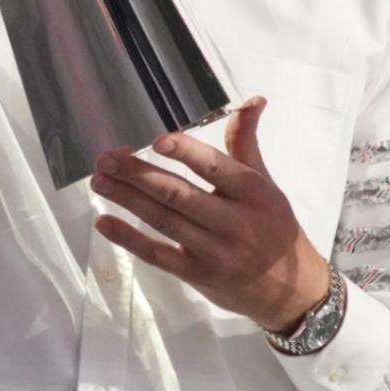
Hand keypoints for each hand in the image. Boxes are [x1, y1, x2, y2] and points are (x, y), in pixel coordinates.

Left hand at [90, 97, 331, 331]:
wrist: (290, 290)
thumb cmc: (273, 226)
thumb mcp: (265, 183)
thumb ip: (246, 142)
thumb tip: (253, 100)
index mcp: (252, 192)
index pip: (216, 168)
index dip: (186, 153)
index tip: (156, 140)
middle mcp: (234, 222)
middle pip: (179, 195)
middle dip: (139, 174)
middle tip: (106, 158)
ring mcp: (214, 252)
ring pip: (164, 221)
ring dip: (128, 199)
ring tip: (99, 181)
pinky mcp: (197, 275)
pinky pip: (158, 255)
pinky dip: (129, 238)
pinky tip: (105, 221)